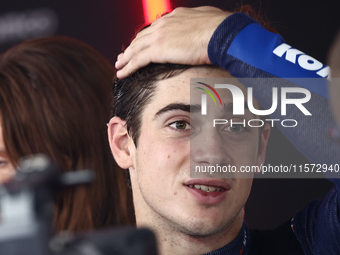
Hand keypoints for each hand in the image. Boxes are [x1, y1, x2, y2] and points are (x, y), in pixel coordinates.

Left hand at [115, 6, 231, 78]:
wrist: (221, 33)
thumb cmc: (221, 29)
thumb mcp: (209, 21)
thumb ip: (199, 26)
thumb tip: (203, 30)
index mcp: (175, 17)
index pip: (155, 28)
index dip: (147, 38)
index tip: (142, 44)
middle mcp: (164, 24)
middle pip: (142, 37)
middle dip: (132, 47)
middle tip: (124, 55)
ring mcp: (159, 36)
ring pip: (136, 48)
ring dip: (126, 57)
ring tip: (119, 65)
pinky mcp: (158, 49)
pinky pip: (138, 60)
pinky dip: (128, 67)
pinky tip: (122, 73)